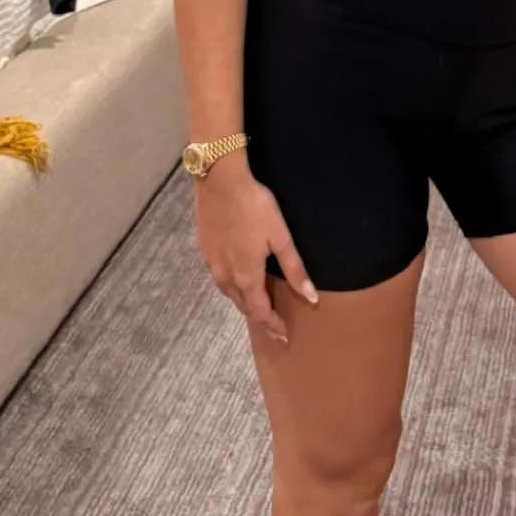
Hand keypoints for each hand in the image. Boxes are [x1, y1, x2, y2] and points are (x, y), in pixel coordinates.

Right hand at [194, 165, 315, 347]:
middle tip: (274, 325)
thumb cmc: (254, 207)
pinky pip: (220, 278)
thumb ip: (294, 269)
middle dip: (259, 317)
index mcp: (246, 276)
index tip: (284, 334)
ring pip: (229, 293)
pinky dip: (232, 286)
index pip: (260, 311)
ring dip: (244, 302)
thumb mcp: (280, 237)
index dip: (273, 325)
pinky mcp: (204, 250)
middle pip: (243, 305)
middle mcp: (225, 276)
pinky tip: (238, 279)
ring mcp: (211, 263)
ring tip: (257, 304)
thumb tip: (311, 298)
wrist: (219, 180)